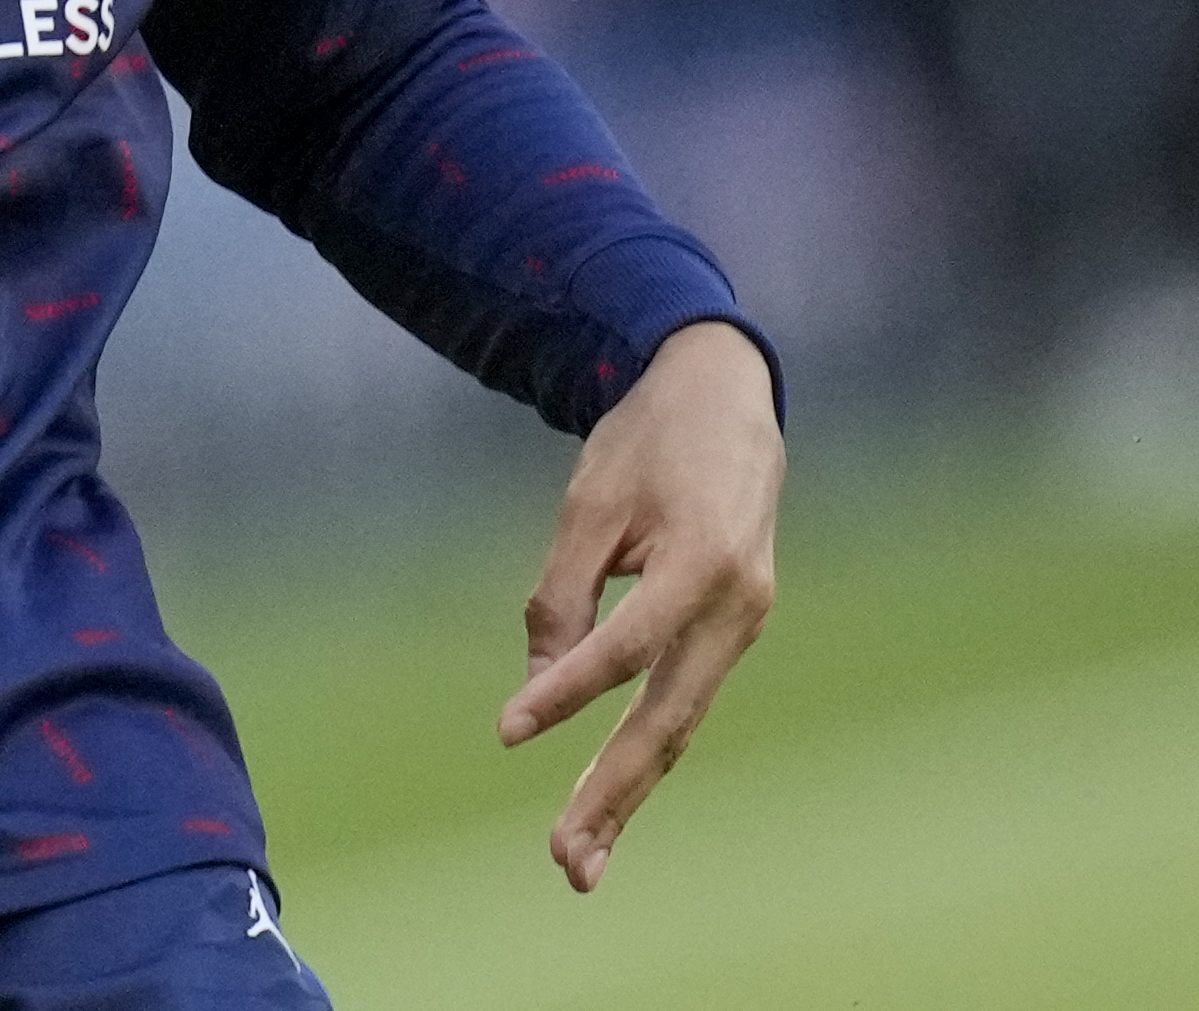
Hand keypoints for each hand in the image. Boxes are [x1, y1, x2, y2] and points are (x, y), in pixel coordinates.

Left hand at [499, 320, 781, 890]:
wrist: (725, 396)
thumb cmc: (648, 440)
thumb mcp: (590, 501)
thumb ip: (564, 592)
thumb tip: (537, 682)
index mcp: (706, 562)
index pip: (628, 645)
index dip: (567, 690)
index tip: (508, 730)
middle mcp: (740, 607)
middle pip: (669, 716)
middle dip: (614, 791)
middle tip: (564, 858)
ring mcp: (745, 623)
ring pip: (681, 722)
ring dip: (630, 790)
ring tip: (580, 855)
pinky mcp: (734, 628)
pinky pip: (685, 698)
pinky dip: (648, 748)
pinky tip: (609, 795)